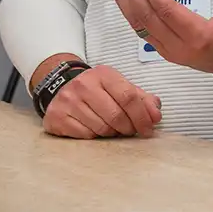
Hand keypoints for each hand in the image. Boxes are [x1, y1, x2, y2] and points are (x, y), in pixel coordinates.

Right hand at [42, 64, 161, 138]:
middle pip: (116, 116)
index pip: (129, 97)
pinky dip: (95, 136)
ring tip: (113, 128)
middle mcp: (84, 85)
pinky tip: (95, 129)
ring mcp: (68, 101)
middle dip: (129, 128)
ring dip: (112, 133)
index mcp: (104, 74)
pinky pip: (85, 136)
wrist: (60, 87)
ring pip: (101, 128)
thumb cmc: (97, 90)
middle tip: (131, 131)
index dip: (142, 116)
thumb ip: (142, 99)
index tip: (149, 128)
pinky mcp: (57, 117)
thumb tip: (156, 115)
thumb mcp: (120, 87)